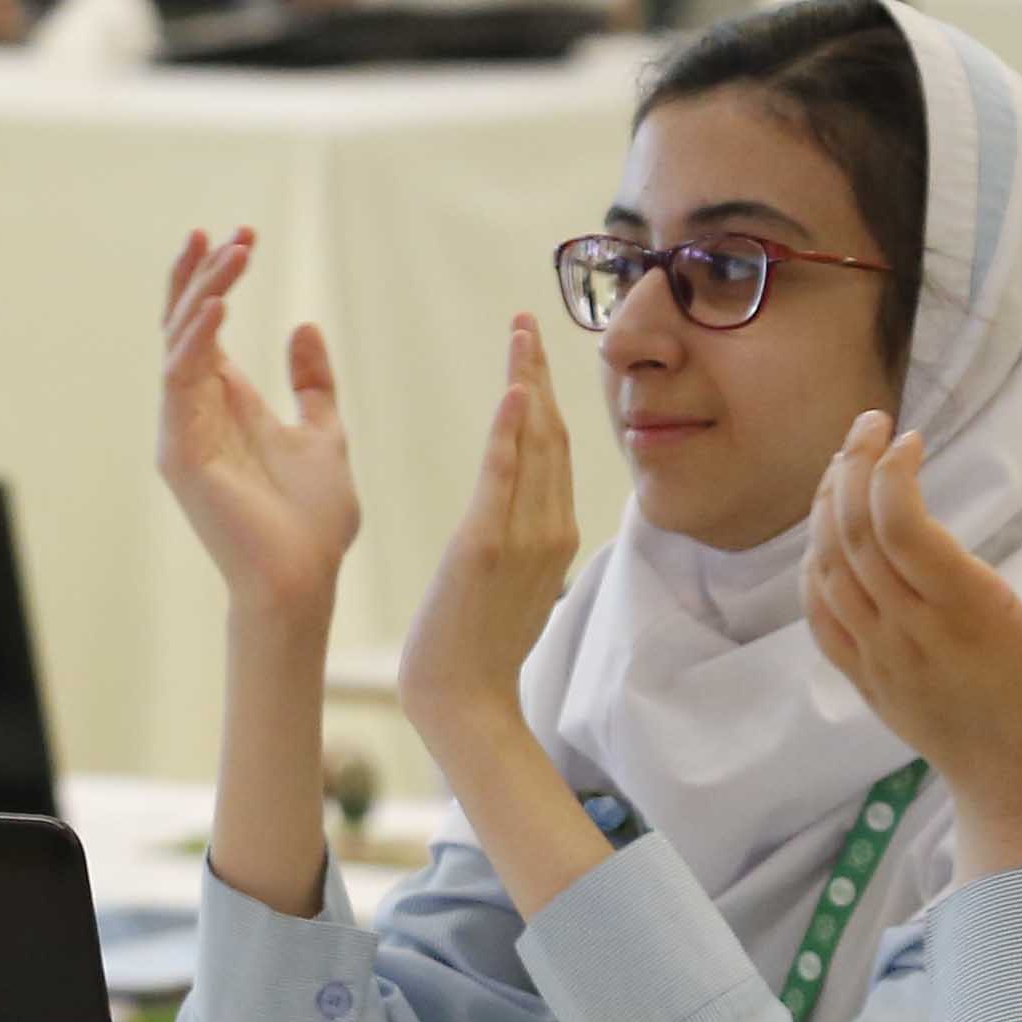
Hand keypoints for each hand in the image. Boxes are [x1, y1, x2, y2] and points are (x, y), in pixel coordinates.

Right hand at [153, 226, 360, 623]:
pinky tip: (219, 307)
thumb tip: (302, 325)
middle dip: (199, 275)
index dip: (217, 279)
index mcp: (225, 404)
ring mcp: (183, 430)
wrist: (304, 579)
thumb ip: (311, 382)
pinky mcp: (180, 452)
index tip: (243, 235)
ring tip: (232, 252)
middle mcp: (195, 411)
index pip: (207, 327)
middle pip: (182, 327)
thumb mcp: (324, 432)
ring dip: (204, 295)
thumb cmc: (312, 520)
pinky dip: (196, 340)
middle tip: (221, 231)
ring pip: (179, 344)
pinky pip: (179, 382)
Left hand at [395, 315, 584, 751]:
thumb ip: (526, 542)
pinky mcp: (487, 547)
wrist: (465, 701)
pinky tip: (512, 392)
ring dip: (527, 382)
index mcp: (556, 533)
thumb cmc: (479, 649)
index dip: (547, 396)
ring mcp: (523, 537)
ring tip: (520, 334)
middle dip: (539, 372)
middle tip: (526, 320)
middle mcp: (550, 528)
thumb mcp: (516, 585)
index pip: (555, 449)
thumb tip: (531, 513)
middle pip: (551, 433)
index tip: (534, 354)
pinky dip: (509, 432)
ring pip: (534, 445)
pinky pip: (503, 479)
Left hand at [800, 415, 1021, 870]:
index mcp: (969, 619)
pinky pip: (819, 614)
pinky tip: (828, 532)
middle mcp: (912, 637)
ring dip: (828, 507)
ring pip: (827, 570)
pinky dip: (813, 564)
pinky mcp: (868, 682)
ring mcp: (882, 662)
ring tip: (850, 461)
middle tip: (873, 423)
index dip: (892, 472)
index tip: (912, 437)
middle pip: (852, 536)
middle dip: (854, 467)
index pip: (900, 527)